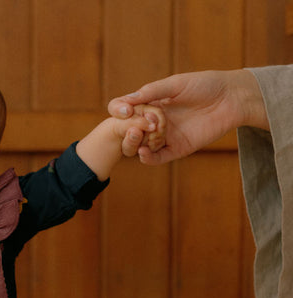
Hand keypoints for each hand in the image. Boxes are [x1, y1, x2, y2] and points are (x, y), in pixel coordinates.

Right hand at [108, 69, 267, 164]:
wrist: (232, 97)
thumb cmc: (206, 84)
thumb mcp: (176, 83)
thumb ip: (152, 91)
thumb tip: (127, 99)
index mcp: (153, 103)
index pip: (128, 110)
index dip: (120, 111)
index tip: (122, 111)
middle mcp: (156, 121)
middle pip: (132, 130)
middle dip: (130, 129)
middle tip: (136, 125)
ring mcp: (166, 136)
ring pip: (143, 145)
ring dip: (138, 143)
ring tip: (140, 136)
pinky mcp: (177, 149)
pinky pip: (158, 158)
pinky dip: (148, 158)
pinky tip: (143, 153)